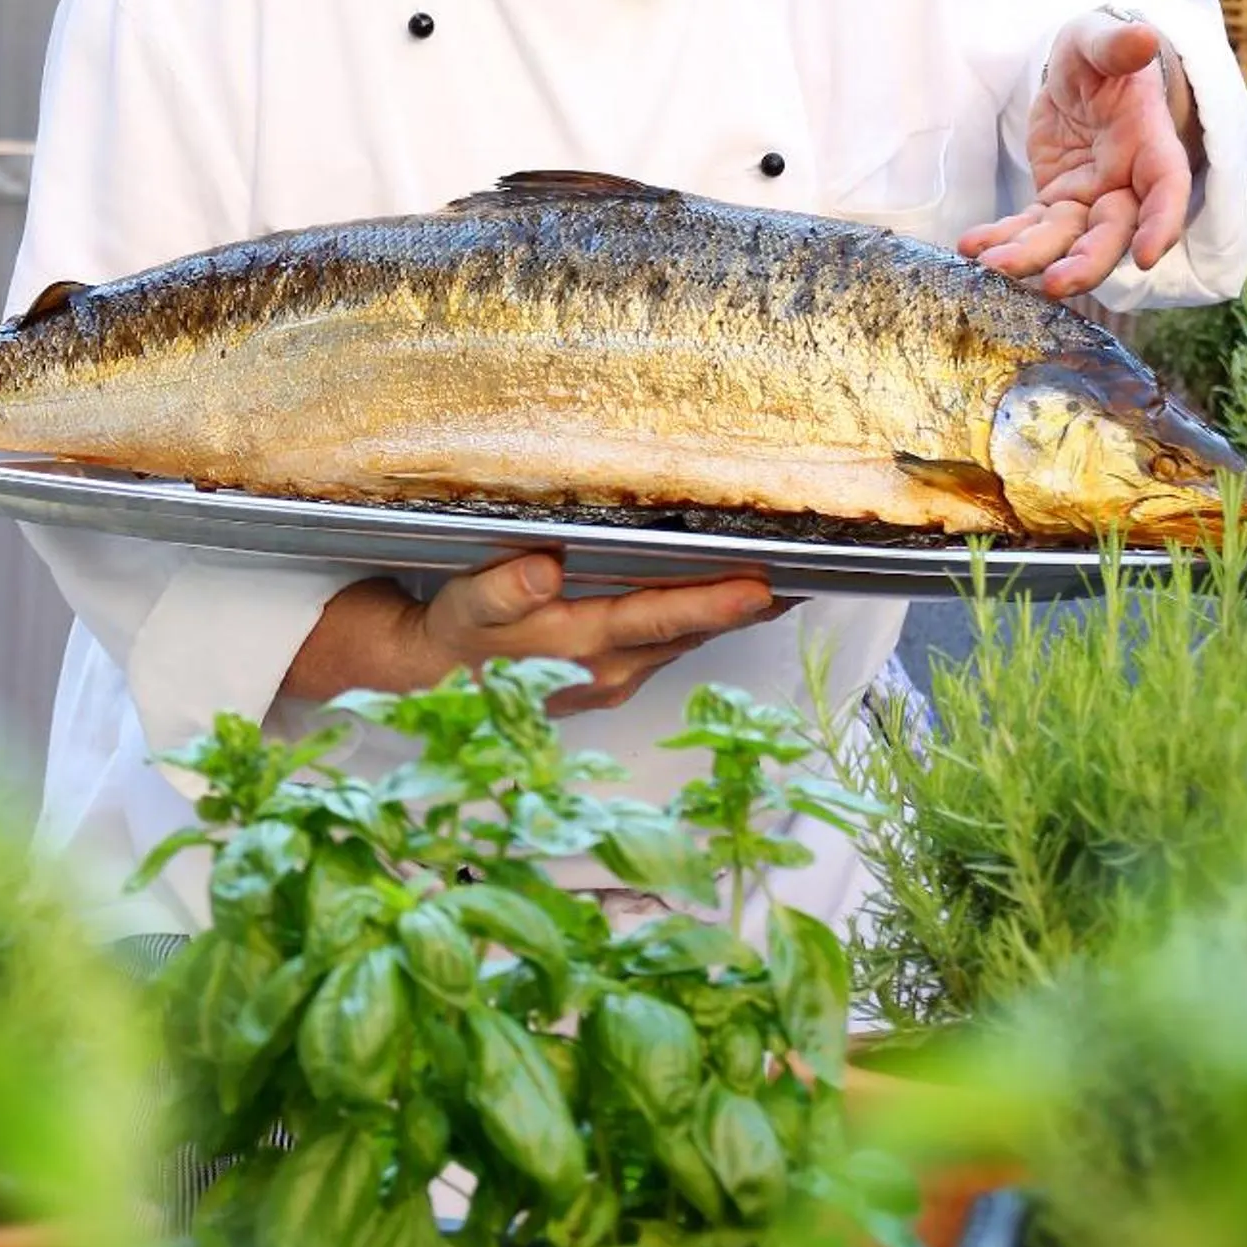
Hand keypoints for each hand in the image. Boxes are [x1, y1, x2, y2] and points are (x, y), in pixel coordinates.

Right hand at [281, 551, 779, 710]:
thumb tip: (542, 569)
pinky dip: (706, 623)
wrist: (437, 676)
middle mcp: (609, 668)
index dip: (710, 603)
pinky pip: (673, 647)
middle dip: (748, 606)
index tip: (758, 587)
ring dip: (734, 616)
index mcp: (578, 645)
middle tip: (809, 574)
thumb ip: (501, 590)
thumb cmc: (456, 632)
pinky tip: (733, 603)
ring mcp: (616, 677)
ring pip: (687, 641)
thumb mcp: (464, 606)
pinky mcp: (616, 677)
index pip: (657, 619)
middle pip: (690, 632)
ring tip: (790, 583)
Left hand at [958, 9, 1199, 298]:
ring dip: (1032, 257)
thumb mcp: (1100, 40)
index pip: (1165, 189)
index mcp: (1149, 144)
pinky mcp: (1055, 202)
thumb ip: (1117, 45)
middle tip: (1053, 283)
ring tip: (992, 266)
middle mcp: (1125, 182)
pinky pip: (1029, 228)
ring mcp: (1089, 197)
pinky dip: (1002, 239)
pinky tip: (971, 248)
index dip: (1162, 223)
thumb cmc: (1100, 55)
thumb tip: (1144, 37)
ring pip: (1067, 239)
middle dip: (1086, 262)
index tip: (1149, 256)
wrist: (1079, 73)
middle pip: (1113, 232)